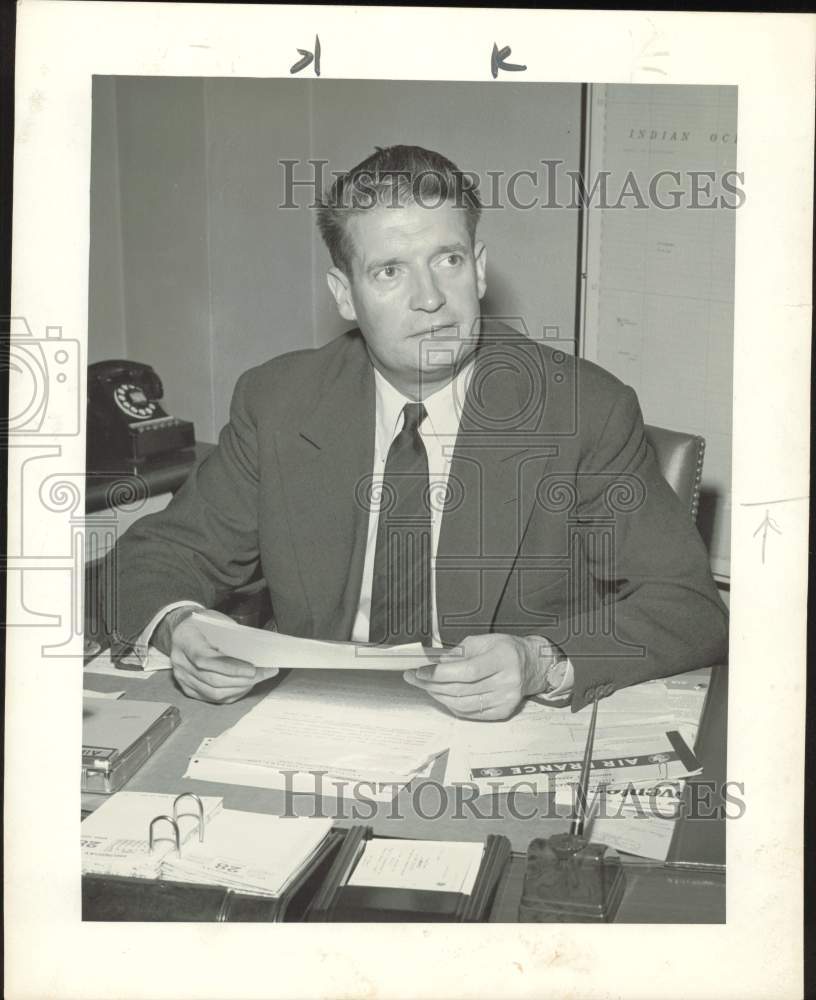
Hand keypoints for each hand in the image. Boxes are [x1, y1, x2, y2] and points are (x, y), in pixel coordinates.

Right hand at [166, 608, 277, 704]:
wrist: (184, 629)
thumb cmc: (204, 624)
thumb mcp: (217, 621)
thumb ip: (232, 637)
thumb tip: (257, 653)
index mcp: (185, 640)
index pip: (205, 659)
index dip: (230, 668)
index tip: (252, 669)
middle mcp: (180, 661)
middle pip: (212, 679)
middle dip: (242, 680)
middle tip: (265, 673)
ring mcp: (182, 677)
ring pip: (213, 692)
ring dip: (240, 688)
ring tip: (259, 679)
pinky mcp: (187, 688)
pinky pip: (212, 697)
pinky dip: (232, 693)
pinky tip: (245, 685)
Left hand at [403, 633, 550, 720]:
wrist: (531, 665)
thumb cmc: (505, 649)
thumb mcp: (483, 641)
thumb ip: (457, 653)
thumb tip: (432, 664)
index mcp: (503, 659)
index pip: (467, 671)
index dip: (440, 673)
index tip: (420, 671)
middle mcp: (507, 682)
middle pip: (462, 689)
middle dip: (432, 685)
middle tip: (415, 678)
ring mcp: (506, 700)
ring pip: (463, 705)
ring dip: (439, 696)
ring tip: (426, 687)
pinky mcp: (503, 712)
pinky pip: (470, 713)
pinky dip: (452, 705)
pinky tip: (443, 696)